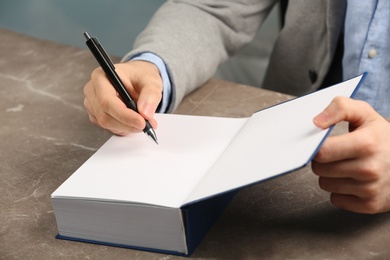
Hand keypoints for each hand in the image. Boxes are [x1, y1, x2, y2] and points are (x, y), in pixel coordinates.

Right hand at [83, 60, 161, 134]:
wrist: (138, 80)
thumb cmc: (141, 77)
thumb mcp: (152, 81)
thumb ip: (150, 95)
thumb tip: (145, 113)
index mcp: (101, 77)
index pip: (107, 101)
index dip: (124, 115)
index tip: (142, 122)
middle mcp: (92, 91)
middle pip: (105, 116)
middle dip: (128, 124)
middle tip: (147, 125)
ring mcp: (92, 104)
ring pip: (107, 124)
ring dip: (127, 127)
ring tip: (143, 120)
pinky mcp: (96, 115)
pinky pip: (109, 127)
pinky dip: (124, 128)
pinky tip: (132, 120)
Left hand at [312, 97, 389, 213]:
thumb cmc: (381, 137)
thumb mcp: (365, 113)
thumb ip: (340, 108)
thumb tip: (316, 122)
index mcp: (367, 144)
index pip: (322, 152)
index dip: (316, 147)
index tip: (321, 144)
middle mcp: (370, 169)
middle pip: (319, 169)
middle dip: (322, 161)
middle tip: (336, 154)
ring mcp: (371, 190)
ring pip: (325, 185)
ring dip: (330, 176)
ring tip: (347, 166)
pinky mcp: (370, 205)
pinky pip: (335, 200)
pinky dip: (340, 192)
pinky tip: (353, 181)